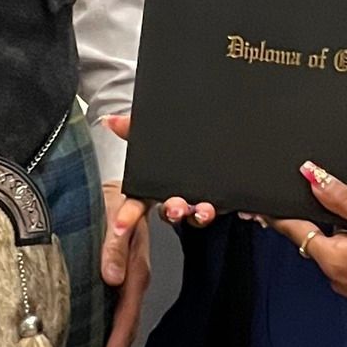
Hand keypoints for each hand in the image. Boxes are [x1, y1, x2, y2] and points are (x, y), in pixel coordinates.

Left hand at [98, 167, 151, 346]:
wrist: (120, 181)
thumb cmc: (117, 197)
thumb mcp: (117, 213)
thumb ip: (115, 243)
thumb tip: (112, 276)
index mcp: (135, 272)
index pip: (125, 323)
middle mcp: (132, 280)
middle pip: (124, 331)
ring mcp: (126, 279)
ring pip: (119, 323)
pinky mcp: (117, 275)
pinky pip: (112, 310)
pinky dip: (103, 329)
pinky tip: (90, 340)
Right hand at [100, 114, 218, 233]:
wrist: (213, 134)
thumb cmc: (173, 142)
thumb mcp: (152, 134)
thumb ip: (132, 128)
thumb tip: (111, 120)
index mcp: (154, 186)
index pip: (136, 204)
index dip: (127, 216)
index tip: (121, 226)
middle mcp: (175, 197)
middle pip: (170, 212)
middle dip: (173, 212)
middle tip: (176, 208)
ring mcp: (198, 200)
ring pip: (196, 215)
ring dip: (200, 214)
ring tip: (206, 208)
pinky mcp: (222, 200)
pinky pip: (223, 209)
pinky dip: (227, 207)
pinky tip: (235, 206)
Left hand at [268, 163, 346, 324]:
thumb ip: (342, 198)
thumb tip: (313, 177)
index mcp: (333, 259)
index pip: (294, 230)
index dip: (277, 215)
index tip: (256, 207)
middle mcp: (336, 277)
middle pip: (317, 238)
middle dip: (327, 219)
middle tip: (344, 204)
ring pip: (338, 249)